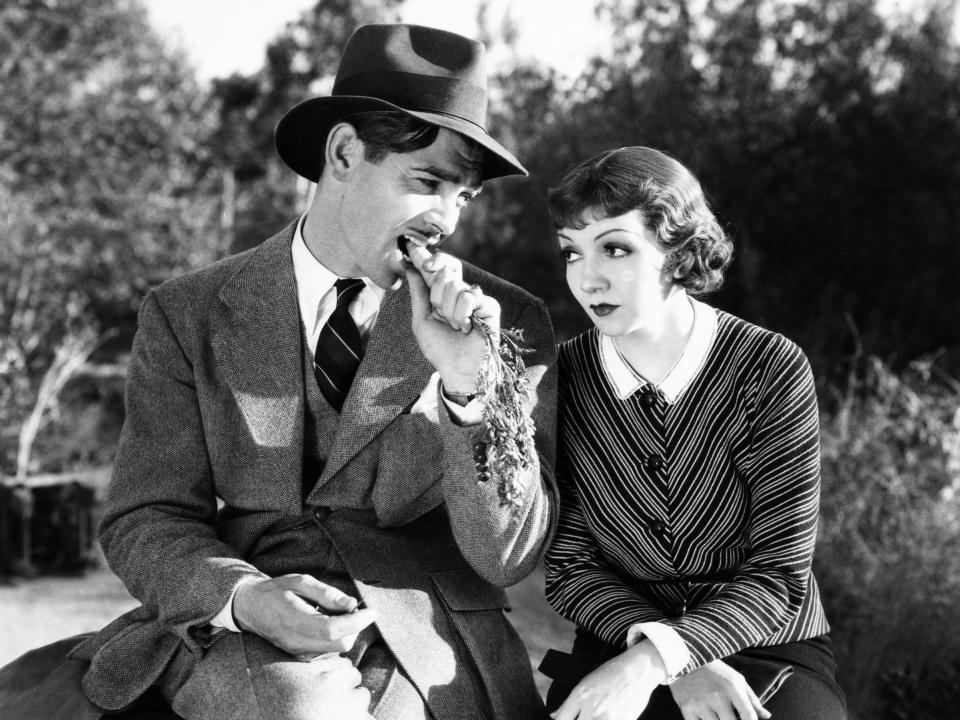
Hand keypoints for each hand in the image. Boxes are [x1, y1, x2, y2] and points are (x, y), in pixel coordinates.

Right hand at [233, 574, 375, 657]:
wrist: (251, 608)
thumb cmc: (277, 591)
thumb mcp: (301, 582)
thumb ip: (327, 594)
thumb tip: (353, 604)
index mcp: (295, 620)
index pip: (334, 630)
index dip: (357, 621)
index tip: (372, 610)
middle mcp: (297, 642)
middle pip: (341, 644)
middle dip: (355, 626)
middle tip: (354, 607)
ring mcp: (299, 652)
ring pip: (337, 649)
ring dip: (347, 632)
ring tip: (336, 612)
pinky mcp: (301, 656)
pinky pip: (329, 651)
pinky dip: (337, 637)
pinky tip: (327, 621)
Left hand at [405, 246, 499, 391]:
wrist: (458, 369)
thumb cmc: (439, 349)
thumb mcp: (421, 320)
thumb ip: (418, 293)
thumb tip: (409, 267)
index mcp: (442, 294)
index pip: (436, 266)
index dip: (424, 255)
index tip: (410, 246)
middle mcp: (459, 292)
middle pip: (444, 272)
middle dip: (437, 296)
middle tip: (443, 316)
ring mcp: (475, 297)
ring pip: (456, 287)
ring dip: (451, 312)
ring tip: (457, 327)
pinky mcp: (489, 305)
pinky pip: (470, 296)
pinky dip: (463, 315)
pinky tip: (468, 327)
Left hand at [552, 640, 665, 719]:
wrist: (637, 672)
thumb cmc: (609, 675)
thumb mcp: (584, 685)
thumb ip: (567, 705)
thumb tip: (553, 716)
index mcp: (580, 697)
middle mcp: (592, 710)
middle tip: (581, 717)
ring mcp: (608, 719)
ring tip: (591, 717)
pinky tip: (603, 717)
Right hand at [668, 660, 770, 719]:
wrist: (683, 659)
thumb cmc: (714, 671)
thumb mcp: (736, 679)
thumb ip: (752, 699)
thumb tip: (766, 716)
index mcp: (732, 687)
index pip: (749, 716)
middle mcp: (717, 696)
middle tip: (729, 716)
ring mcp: (701, 704)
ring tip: (718, 714)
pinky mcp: (687, 709)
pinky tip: (706, 717)